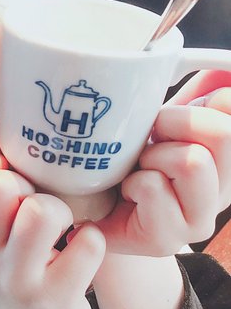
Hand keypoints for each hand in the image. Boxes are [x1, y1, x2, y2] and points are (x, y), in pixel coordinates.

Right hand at [0, 148, 105, 308]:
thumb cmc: (18, 261)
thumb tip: (3, 136)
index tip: (16, 179)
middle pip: (0, 186)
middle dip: (32, 184)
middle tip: (42, 203)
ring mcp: (17, 279)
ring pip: (42, 213)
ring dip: (63, 210)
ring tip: (65, 225)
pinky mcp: (54, 302)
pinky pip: (87, 246)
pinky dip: (93, 240)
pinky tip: (84, 248)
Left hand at [97, 70, 230, 255]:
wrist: (91, 209)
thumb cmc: (129, 160)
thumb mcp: (164, 123)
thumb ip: (197, 97)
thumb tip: (222, 69)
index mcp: (228, 160)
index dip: (203, 102)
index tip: (172, 119)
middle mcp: (224, 192)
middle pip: (223, 133)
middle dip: (176, 123)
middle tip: (152, 137)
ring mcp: (198, 221)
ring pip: (192, 161)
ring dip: (154, 155)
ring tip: (139, 167)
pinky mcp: (166, 239)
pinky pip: (152, 185)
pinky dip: (131, 180)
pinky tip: (126, 191)